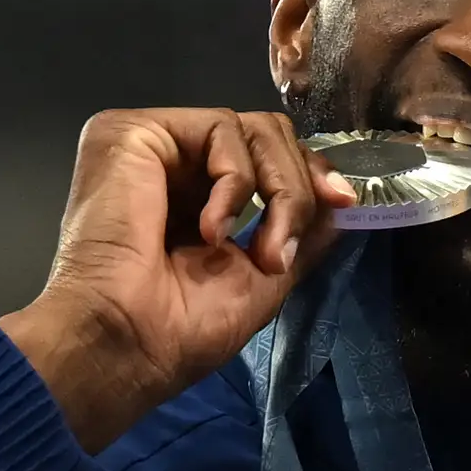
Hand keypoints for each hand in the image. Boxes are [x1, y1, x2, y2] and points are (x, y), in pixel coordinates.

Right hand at [0, 109, 353, 453]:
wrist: (126, 342)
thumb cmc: (184, 328)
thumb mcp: (264, 275)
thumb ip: (302, 230)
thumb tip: (344, 200)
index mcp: (196, 194)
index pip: (269, 157)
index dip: (311, 175)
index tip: (344, 204)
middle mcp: (173, 162)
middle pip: (269, 135)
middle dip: (297, 190)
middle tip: (285, 250)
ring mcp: (152, 143)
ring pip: (254, 128)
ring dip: (278, 192)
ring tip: (259, 251)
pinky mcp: (131, 131)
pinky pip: (219, 128)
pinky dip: (235, 182)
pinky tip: (211, 230)